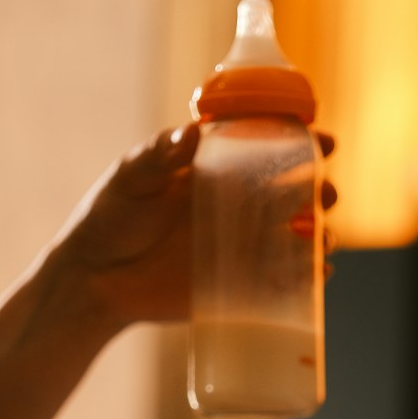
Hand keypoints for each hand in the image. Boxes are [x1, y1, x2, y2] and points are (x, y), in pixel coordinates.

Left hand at [46, 125, 337, 334]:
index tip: (324, 139)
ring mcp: (241, 245)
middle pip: (295, 191)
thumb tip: (191, 133)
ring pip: (297, 236)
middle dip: (320, 190)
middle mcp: (237, 204)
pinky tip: (317, 273)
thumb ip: (158, 156)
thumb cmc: (107, 220)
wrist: (93, 280)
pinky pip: (283, 281)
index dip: (302, 140)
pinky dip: (306, 277)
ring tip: (320, 236)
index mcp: (216, 169)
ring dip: (319, 234)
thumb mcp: (129, 179)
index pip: (269, 146)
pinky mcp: (238, 285)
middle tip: (324, 193)